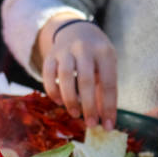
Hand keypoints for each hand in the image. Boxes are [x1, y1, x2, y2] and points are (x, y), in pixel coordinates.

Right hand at [35, 14, 117, 129]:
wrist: (75, 30)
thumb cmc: (95, 55)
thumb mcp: (106, 65)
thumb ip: (104, 89)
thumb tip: (105, 120)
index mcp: (104, 52)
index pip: (108, 82)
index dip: (109, 106)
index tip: (109, 126)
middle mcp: (84, 48)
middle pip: (86, 81)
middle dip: (89, 106)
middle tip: (91, 124)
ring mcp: (65, 51)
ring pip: (65, 77)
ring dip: (70, 99)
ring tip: (75, 114)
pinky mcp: (50, 55)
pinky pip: (48, 75)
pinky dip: (53, 91)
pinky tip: (59, 102)